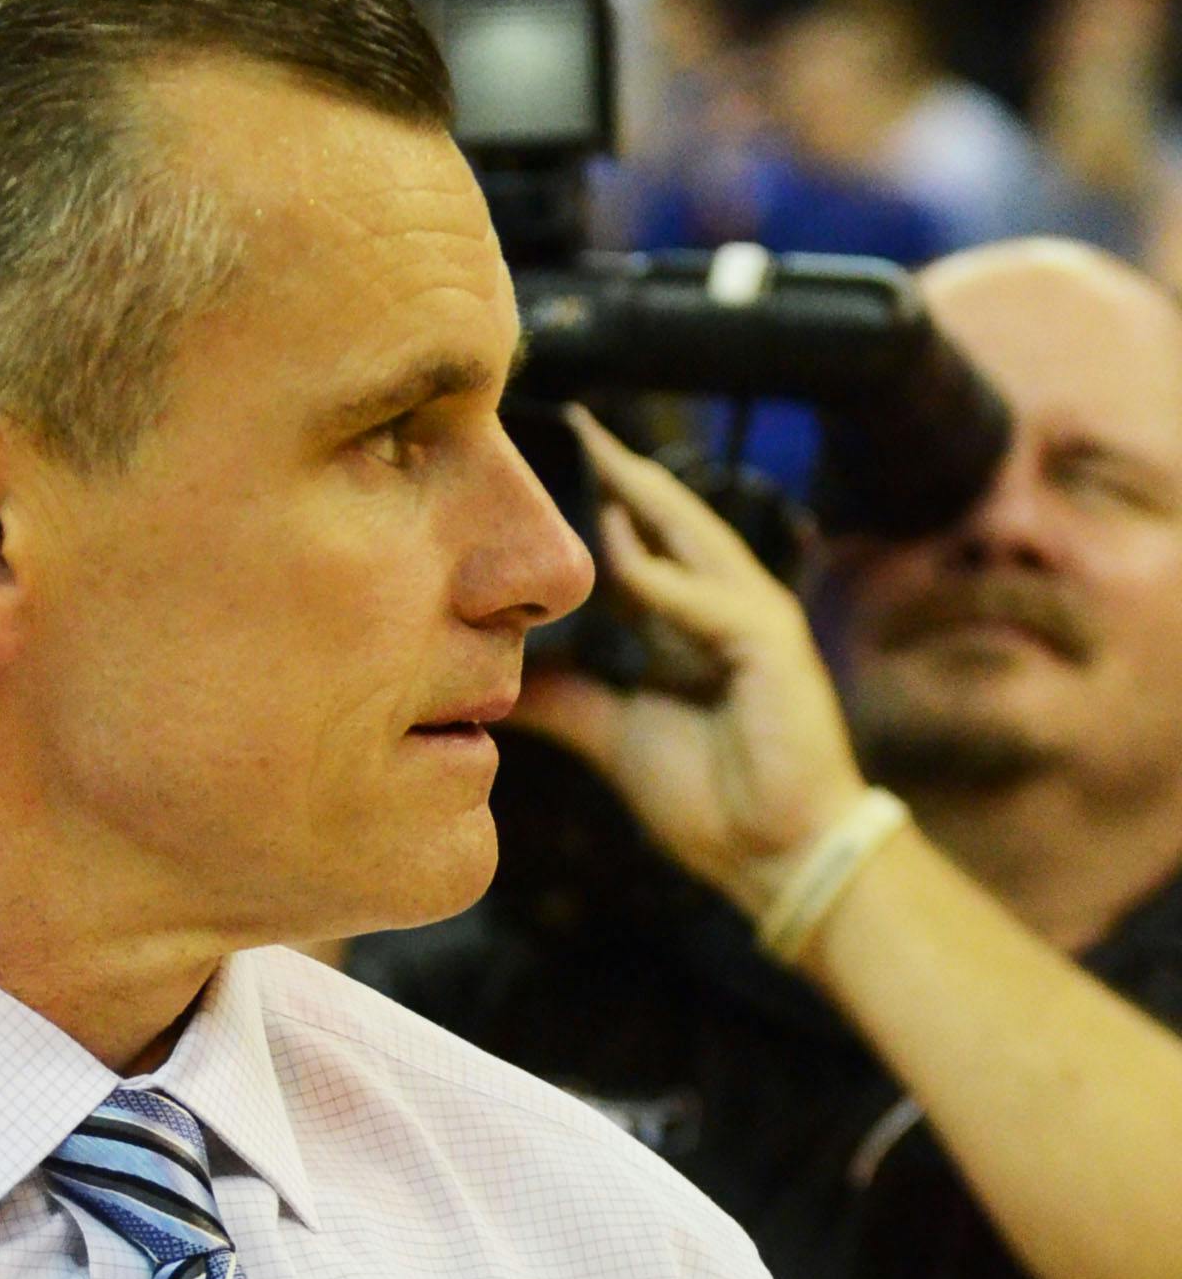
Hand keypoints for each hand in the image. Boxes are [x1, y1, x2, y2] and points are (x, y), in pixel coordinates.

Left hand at [515, 412, 867, 917]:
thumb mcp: (615, 736)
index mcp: (691, 625)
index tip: (542, 465)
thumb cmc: (713, 800)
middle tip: (574, 421)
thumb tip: (501, 684)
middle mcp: (726, 608)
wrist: (779, 858)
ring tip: (598, 448)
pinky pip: (708, 602)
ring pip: (694, 540)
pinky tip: (618, 556)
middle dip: (623, 474)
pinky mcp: (772, 646)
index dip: (600, 506)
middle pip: (670, 523)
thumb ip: (567, 702)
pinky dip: (663, 581)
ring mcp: (755, 620)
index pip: (642, 546)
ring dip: (647, 496)